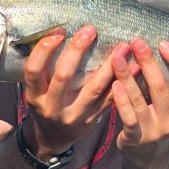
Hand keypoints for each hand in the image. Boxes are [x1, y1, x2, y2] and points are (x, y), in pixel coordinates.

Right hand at [22, 25, 123, 158]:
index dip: (44, 50)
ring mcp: (73, 115)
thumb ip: (44, 68)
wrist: (53, 138)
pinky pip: (109, 99)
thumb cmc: (46, 103)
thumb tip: (57, 31)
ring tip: (121, 46)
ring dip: (109, 66)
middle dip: (77, 51)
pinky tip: (135, 67)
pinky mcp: (91, 119)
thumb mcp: (37, 89)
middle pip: (63, 76)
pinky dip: (123, 83)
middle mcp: (52, 106)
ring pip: (93, 88)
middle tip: (90, 30)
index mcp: (34, 95)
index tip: (59, 31)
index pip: (33, 70)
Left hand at [111, 38, 168, 160]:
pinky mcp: (136, 139)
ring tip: (118, 57)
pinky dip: (121, 100)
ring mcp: (154, 131)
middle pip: (161, 87)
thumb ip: (167, 84)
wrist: (149, 160)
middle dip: (149, 62)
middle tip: (137, 41)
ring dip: (128, 76)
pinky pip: (128, 117)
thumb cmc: (157, 122)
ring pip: (141, 100)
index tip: (164, 43)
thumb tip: (157, 47)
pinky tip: (114, 84)